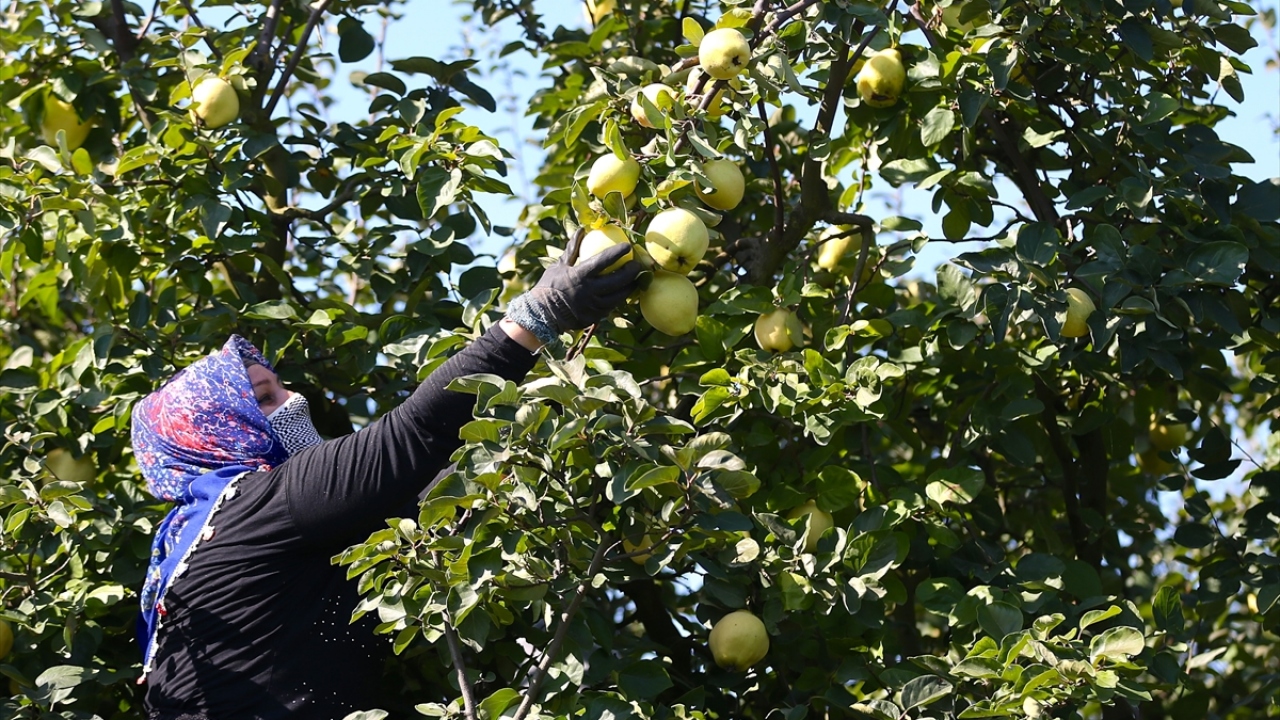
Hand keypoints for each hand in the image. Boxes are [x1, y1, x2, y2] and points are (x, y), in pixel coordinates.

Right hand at [520, 230, 642, 332]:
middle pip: (617, 280)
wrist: (541, 315)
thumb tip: (582, 230)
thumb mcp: (559, 266)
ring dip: (629, 288)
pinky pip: (610, 307)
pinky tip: (623, 293)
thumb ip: (572, 249)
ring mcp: (592, 307)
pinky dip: (617, 299)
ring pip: (617, 297)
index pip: (603, 261)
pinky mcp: (594, 317)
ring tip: (635, 280)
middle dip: (631, 272)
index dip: (617, 252)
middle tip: (637, 265)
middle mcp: (588, 292)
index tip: (628, 245)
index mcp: (579, 276)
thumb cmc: (549, 286)